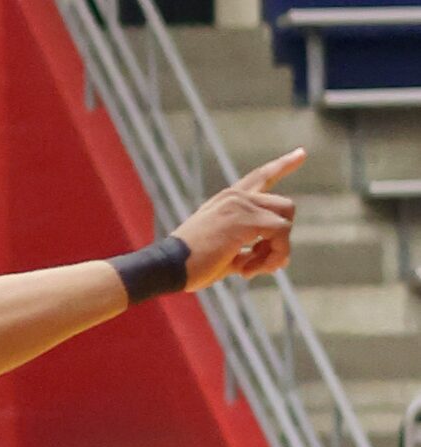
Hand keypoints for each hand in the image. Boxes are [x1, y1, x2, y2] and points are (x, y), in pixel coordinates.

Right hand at [173, 149, 302, 288]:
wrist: (166, 267)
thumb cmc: (189, 266)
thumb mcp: (223, 253)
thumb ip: (248, 251)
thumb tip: (279, 260)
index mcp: (228, 200)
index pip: (261, 176)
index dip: (283, 165)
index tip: (301, 153)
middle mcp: (237, 197)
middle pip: (285, 206)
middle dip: (281, 237)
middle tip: (260, 263)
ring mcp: (242, 206)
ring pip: (285, 222)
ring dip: (276, 251)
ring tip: (251, 270)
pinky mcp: (246, 221)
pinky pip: (280, 235)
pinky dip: (272, 257)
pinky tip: (246, 272)